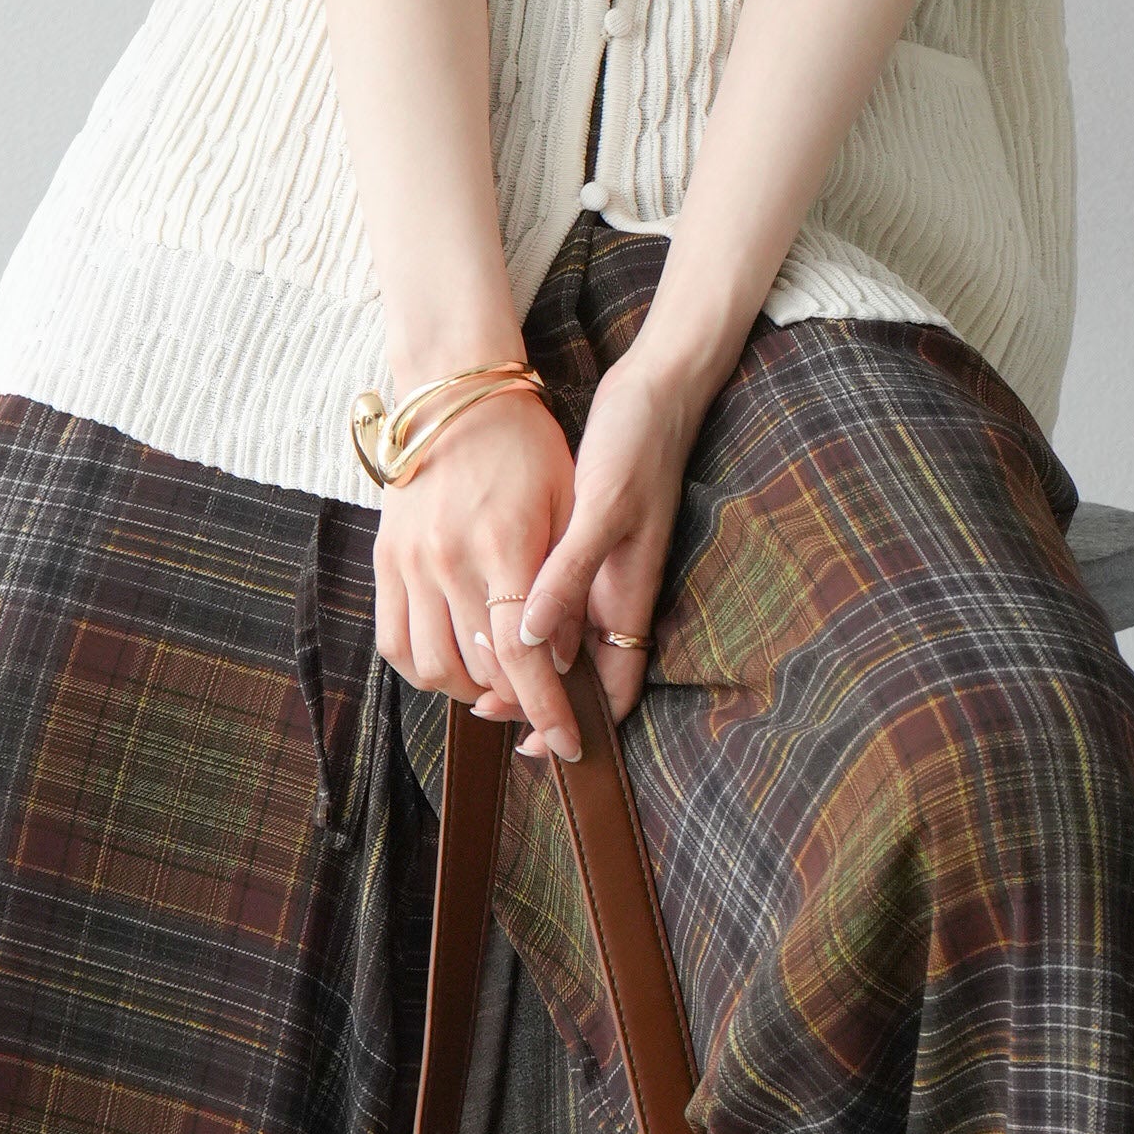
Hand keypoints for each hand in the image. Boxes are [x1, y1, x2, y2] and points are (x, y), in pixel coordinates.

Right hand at [370, 393, 588, 759]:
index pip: (524, 655)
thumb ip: (567, 583)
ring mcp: (409, 563)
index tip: (569, 740)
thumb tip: (565, 660)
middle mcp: (449, 560)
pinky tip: (455, 662)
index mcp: (504, 545)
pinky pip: (394, 643)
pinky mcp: (384, 562)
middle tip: (540, 705)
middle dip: (517, 702)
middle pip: (480, 669)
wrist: (455, 396)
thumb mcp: (567, 503)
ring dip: (469, 690)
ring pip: (433, 668)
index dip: (549, 708)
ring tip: (499, 682)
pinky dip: (425, 669)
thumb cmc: (526, 447)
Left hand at [503, 341, 703, 754]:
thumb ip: (568, 576)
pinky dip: (526, 619)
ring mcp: (603, 571)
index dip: (579, 725)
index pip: (615, 689)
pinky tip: (490, 613)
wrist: (657, 386)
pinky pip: (556, 600)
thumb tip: (531, 644)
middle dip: (539, 699)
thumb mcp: (602, 508)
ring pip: (565, 641)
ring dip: (529, 664)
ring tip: (476, 675)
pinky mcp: (587, 544)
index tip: (532, 747)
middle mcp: (617, 594)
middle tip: (480, 708)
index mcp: (628, 596)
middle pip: (582, 674)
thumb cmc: (636, 443)